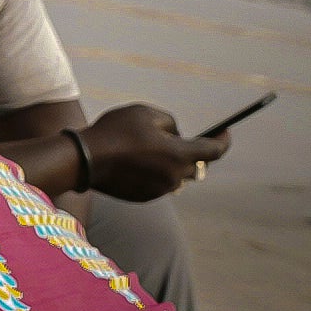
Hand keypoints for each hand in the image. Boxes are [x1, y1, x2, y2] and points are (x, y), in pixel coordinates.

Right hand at [77, 104, 226, 200]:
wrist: (84, 159)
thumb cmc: (115, 131)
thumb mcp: (144, 113)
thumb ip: (170, 122)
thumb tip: (177, 135)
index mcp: (179, 155)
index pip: (214, 151)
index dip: (224, 141)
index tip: (226, 133)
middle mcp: (175, 176)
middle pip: (195, 165)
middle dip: (189, 151)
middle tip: (174, 139)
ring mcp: (160, 190)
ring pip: (176, 175)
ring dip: (170, 163)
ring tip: (148, 149)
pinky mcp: (145, 197)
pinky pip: (159, 184)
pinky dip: (154, 172)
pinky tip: (133, 161)